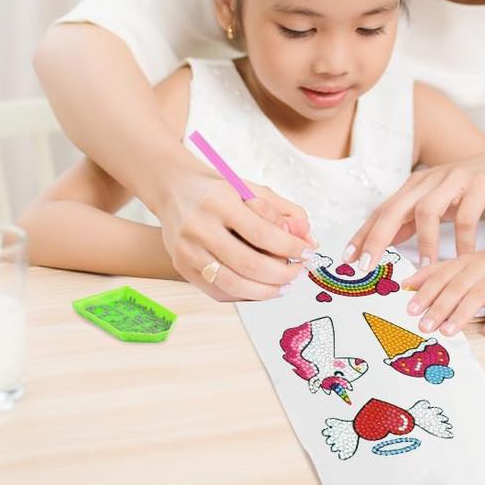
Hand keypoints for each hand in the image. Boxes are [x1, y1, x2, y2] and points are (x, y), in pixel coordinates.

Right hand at [149, 154, 318, 300]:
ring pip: (232, 285)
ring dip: (266, 291)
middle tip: (299, 272)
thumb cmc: (219, 190)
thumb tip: (310, 240)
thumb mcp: (253, 189)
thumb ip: (285, 212)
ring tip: (285, 286)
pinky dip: (245, 295)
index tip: (307, 252)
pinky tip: (262, 288)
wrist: (174, 189)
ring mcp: (186, 251)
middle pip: (248, 264)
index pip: (261, 233)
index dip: (289, 248)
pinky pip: (218, 292)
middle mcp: (198, 228)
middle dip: (281, 274)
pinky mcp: (181, 267)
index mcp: (218, 202)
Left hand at [344, 144, 484, 269]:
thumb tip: (383, 241)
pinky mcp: (480, 183)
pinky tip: (464, 257)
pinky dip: (463, 238)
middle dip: (378, 237)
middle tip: (369, 265)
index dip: (364, 234)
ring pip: (428, 210)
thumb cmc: (472, 189)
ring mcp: (454, 179)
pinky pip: (467, 214)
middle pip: (395, 208)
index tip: (348, 259)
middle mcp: (430, 179)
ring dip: (424, 241)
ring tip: (425, 266)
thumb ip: (412, 219)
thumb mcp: (439, 203)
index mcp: (416, 185)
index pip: (382, 210)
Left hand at [402, 246, 484, 336]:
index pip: (440, 276)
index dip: (425, 292)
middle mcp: (480, 267)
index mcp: (463, 262)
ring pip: (479, 294)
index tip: (409, 309)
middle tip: (424, 326)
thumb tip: (405, 285)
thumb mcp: (462, 265)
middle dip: (439, 307)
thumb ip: (436, 274)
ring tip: (448, 331)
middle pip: (456, 286)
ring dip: (462, 313)